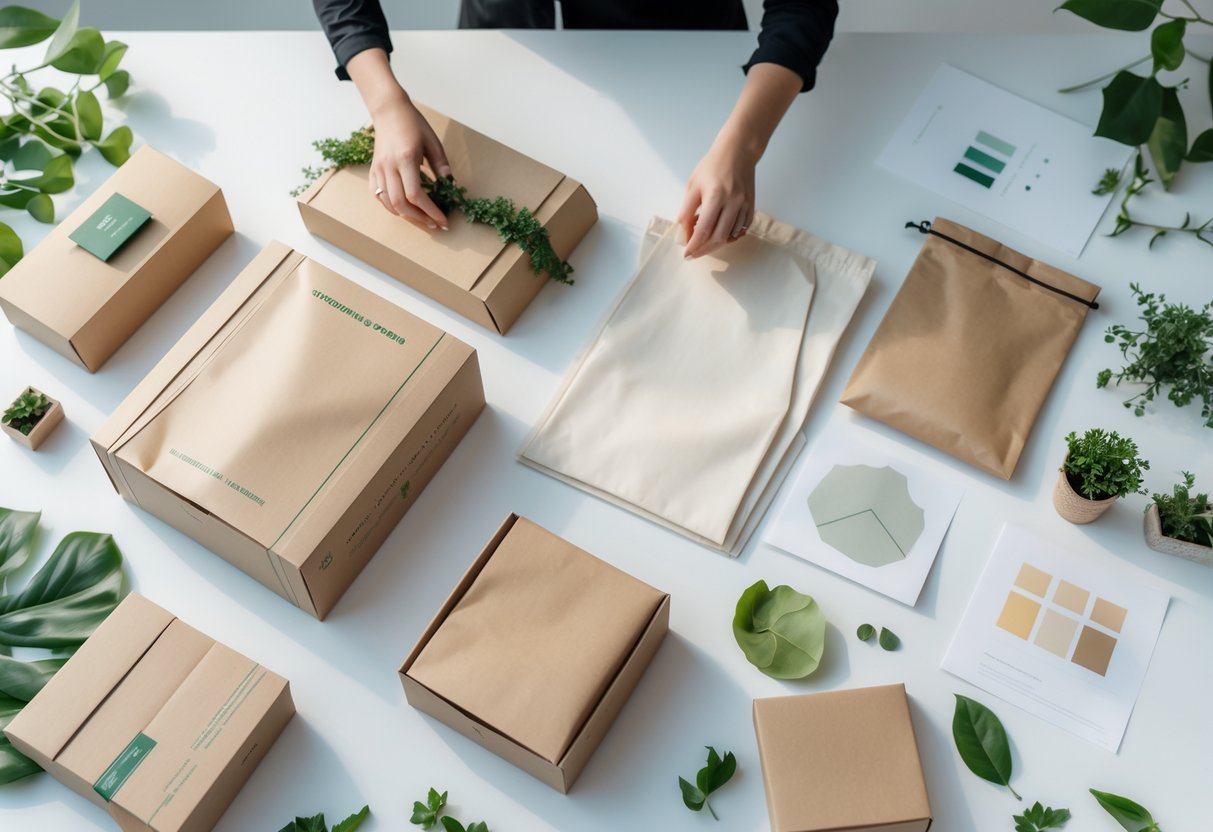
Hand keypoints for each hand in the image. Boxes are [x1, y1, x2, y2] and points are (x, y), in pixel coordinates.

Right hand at [368, 99, 451, 229]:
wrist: (389, 111)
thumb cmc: (413, 124)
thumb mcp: (433, 142)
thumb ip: (441, 166)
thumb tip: (451, 187)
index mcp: (406, 159)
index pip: (416, 195)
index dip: (430, 211)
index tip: (442, 220)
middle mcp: (389, 167)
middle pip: (401, 204)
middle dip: (419, 218)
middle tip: (434, 223)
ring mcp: (378, 169)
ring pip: (388, 203)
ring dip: (406, 215)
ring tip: (422, 218)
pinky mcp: (372, 170)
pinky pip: (378, 196)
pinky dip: (391, 207)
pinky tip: (404, 209)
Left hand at [678, 137, 756, 258]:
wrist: (738, 152)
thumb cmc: (712, 166)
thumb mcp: (693, 185)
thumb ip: (687, 211)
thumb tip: (684, 234)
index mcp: (715, 196)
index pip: (703, 230)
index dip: (693, 245)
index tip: (686, 254)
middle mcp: (733, 202)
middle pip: (718, 238)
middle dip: (704, 249)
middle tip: (694, 254)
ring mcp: (745, 205)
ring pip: (730, 236)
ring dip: (716, 244)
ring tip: (704, 243)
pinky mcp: (752, 206)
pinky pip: (740, 229)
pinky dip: (729, 236)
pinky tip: (719, 234)